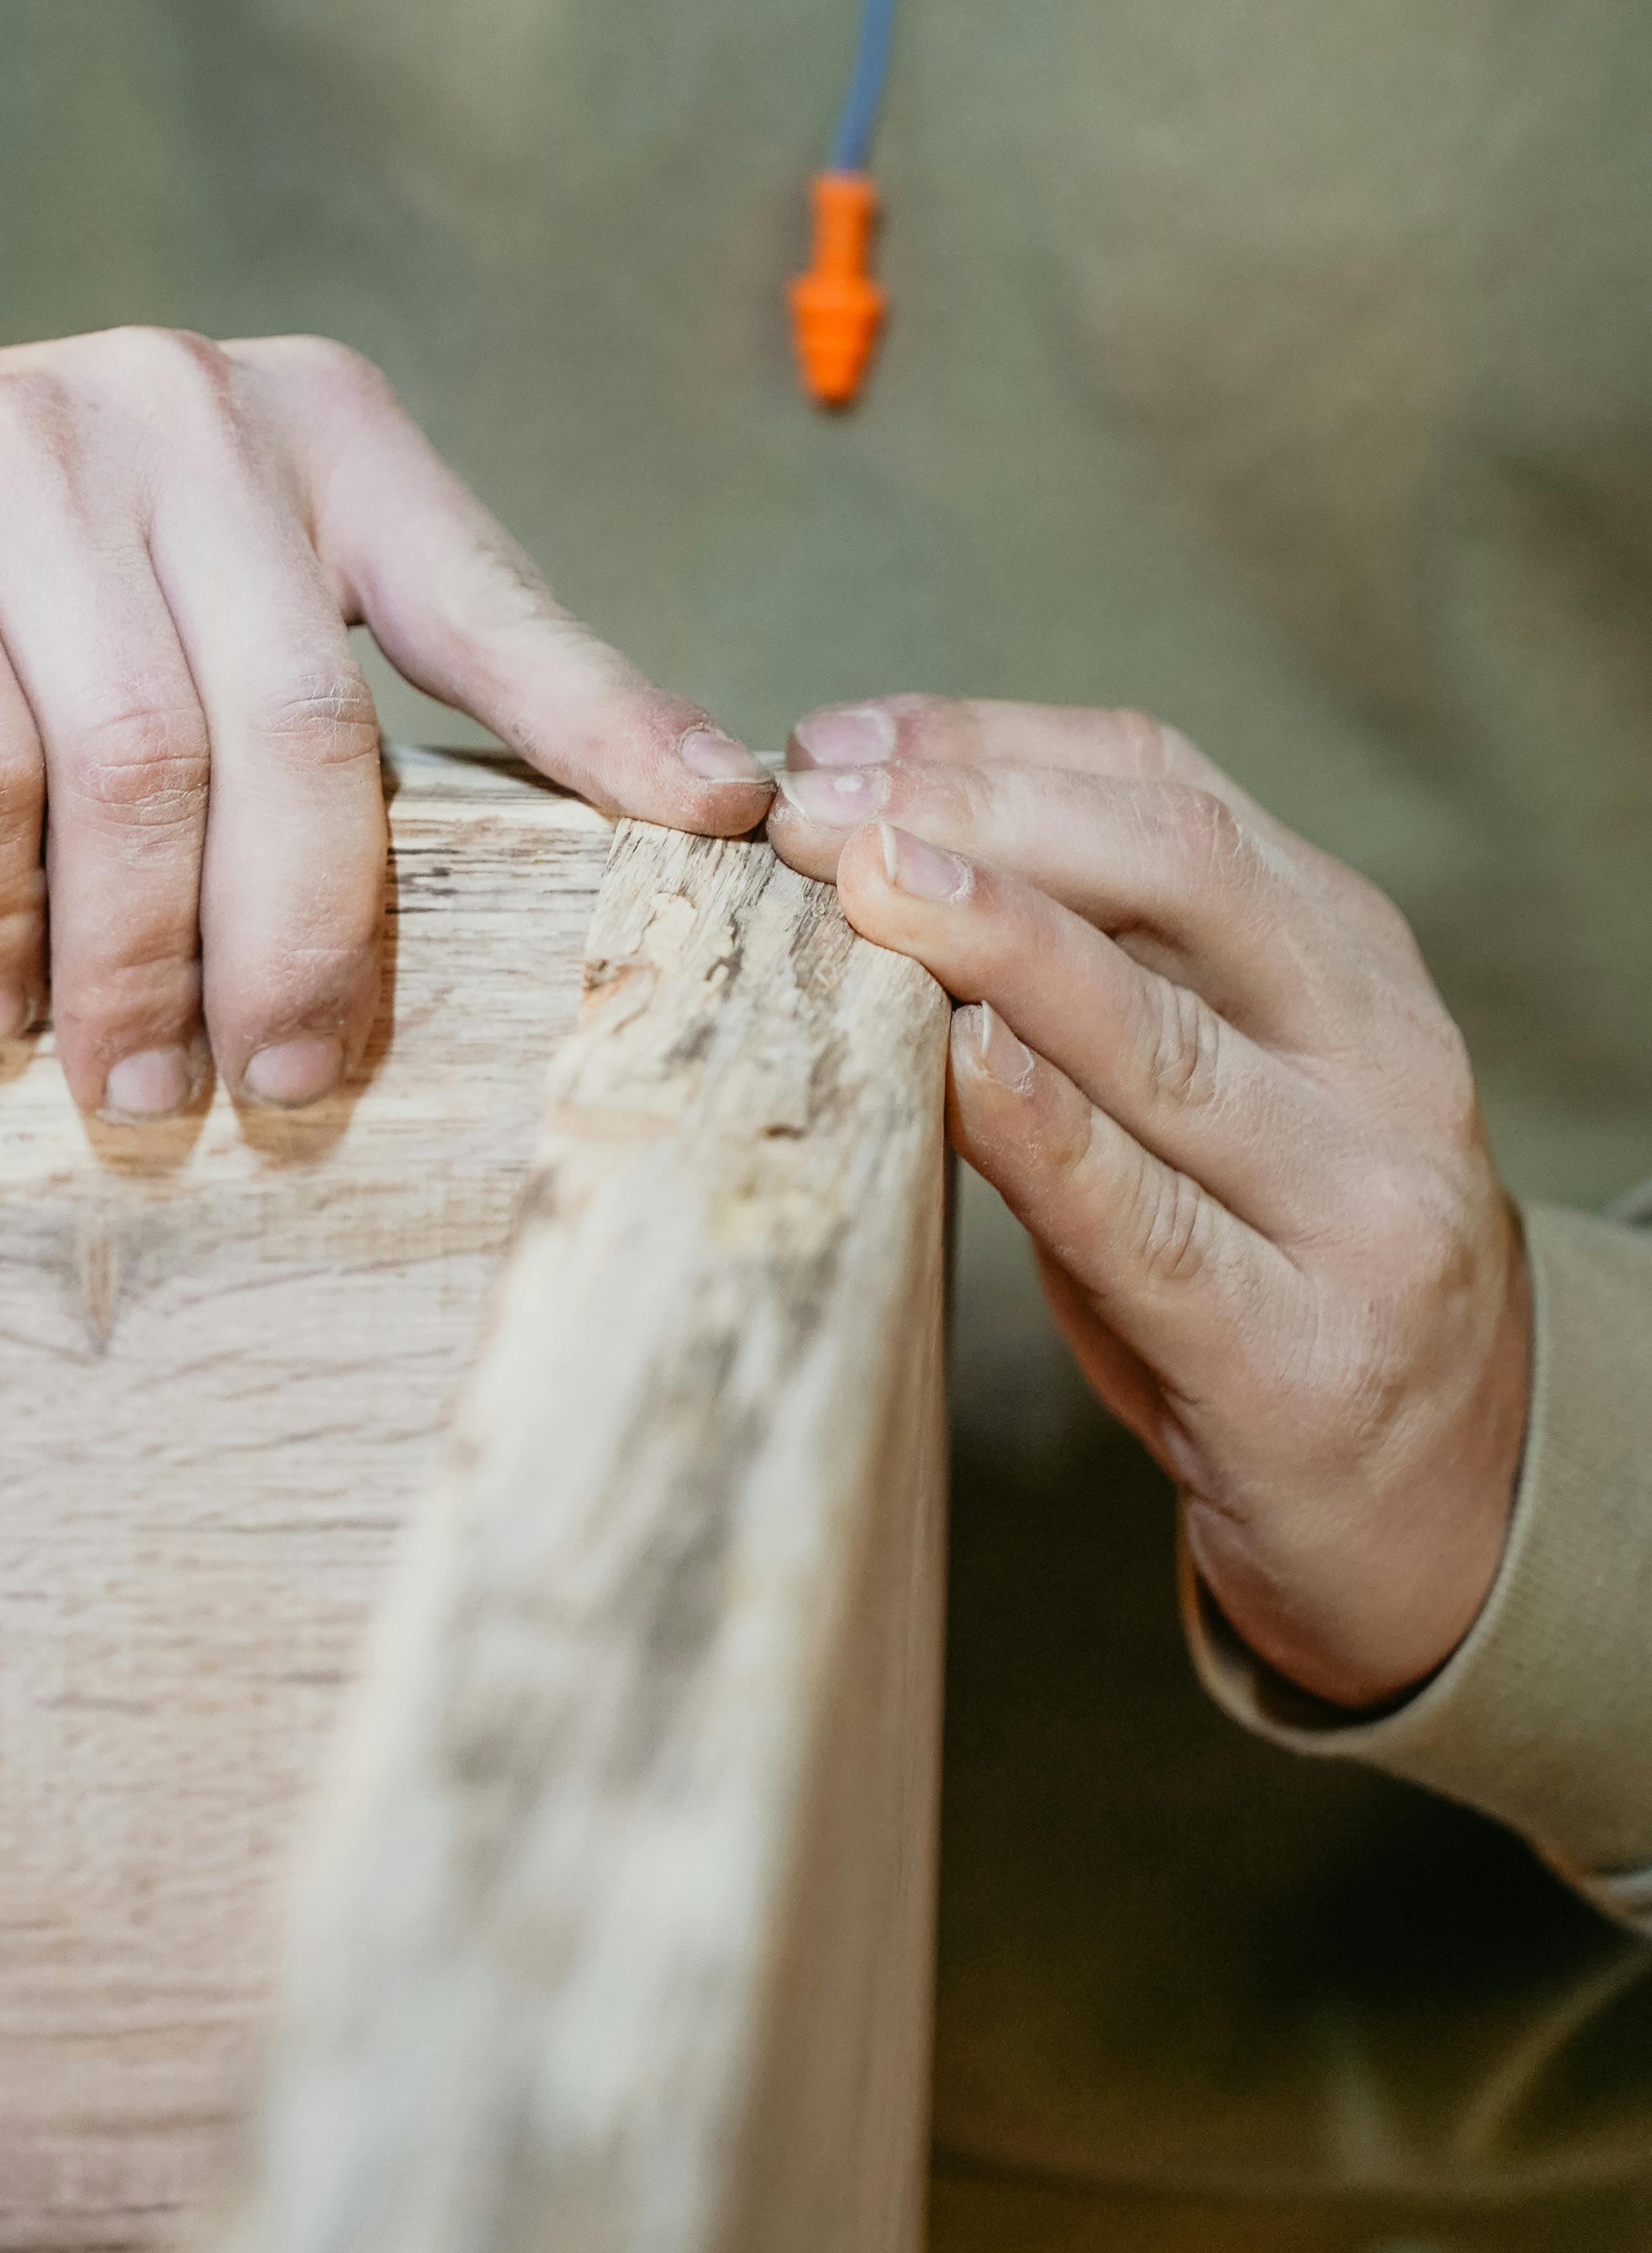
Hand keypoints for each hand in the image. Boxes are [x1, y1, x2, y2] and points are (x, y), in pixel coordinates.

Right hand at [0, 324, 770, 1116]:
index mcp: (308, 428)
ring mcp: (20, 461)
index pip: (485, 593)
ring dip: (141, 968)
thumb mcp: (182, 577)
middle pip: (303, 728)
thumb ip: (317, 675)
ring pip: (139, 770)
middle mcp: (182, 416)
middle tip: (293, 1091)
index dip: (606, 716)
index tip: (721, 825)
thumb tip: (539, 859)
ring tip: (134, 1089)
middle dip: (311, 941)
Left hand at [768, 698, 1530, 1710]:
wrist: (1434, 1509)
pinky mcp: (1306, 1360)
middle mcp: (1385, 1058)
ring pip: (1168, 1037)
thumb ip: (1095, 978)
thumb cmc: (1266, 1268)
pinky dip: (1049, 1135)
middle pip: (1182, 873)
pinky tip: (959, 1066)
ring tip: (869, 883)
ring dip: (1002, 943)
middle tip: (818, 805)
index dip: (991, 744)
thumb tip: (867, 851)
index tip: (834, 743)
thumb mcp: (1215, 1088)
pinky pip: (1154, 1227)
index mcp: (1353, 962)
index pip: (1170, 790)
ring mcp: (1363, 1209)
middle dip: (983, 813)